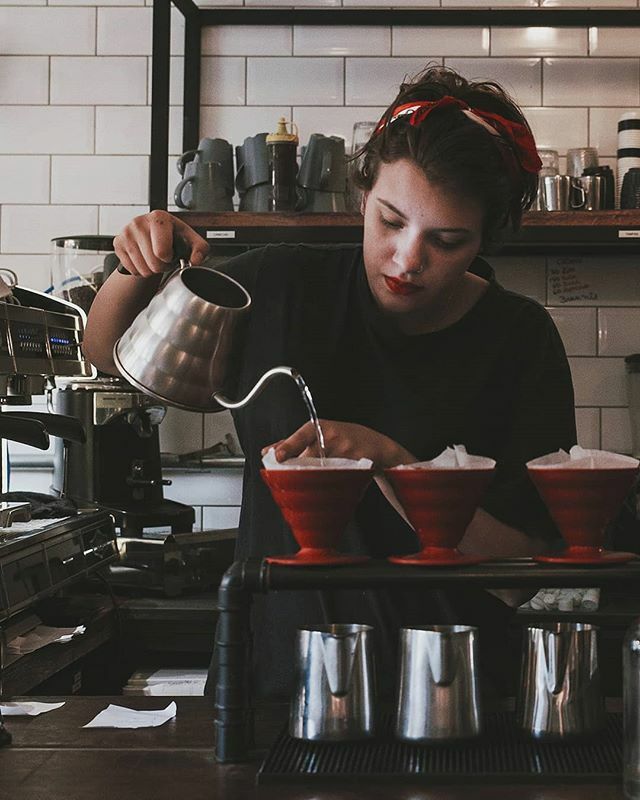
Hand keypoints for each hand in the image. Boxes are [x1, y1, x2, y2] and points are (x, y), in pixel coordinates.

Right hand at [113, 210, 208, 276]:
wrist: (152, 234)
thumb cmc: (173, 236)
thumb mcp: (191, 240)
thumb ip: (200, 249)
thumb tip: (196, 261)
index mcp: (158, 217)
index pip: (162, 252)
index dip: (169, 258)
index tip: (171, 252)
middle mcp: (139, 222)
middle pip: (154, 264)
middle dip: (162, 266)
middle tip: (164, 257)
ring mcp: (126, 232)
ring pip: (143, 270)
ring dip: (152, 269)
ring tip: (154, 257)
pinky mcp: (117, 243)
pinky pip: (133, 270)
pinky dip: (141, 270)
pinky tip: (144, 259)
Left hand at [263, 420, 414, 468]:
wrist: (378, 446)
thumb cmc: (346, 439)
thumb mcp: (322, 434)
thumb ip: (295, 442)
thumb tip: (268, 451)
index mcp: (320, 427)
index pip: (301, 435)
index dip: (287, 446)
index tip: (275, 456)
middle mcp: (332, 436)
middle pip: (308, 457)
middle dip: (296, 469)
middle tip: (287, 477)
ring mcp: (344, 451)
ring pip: (320, 470)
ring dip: (313, 478)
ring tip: (312, 481)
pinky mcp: (354, 464)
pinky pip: (335, 478)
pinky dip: (328, 483)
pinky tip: (327, 485)